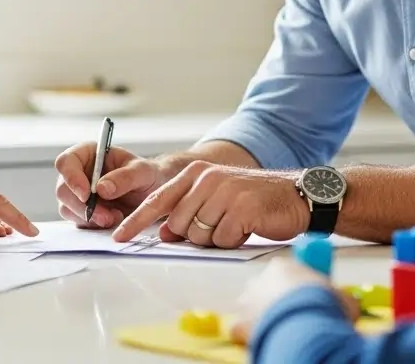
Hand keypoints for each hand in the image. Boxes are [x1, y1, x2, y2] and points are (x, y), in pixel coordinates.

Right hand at [54, 142, 167, 228]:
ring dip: (90, 218)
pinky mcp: (82, 212)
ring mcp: (77, 194)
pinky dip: (93, 225)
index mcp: (87, 154)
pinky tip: (112, 220)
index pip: (66, 162)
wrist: (153, 193)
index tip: (86, 194)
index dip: (71, 178)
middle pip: (63, 190)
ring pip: (68, 208)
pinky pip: (78, 221)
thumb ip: (124, 177)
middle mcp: (78, 173)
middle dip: (83, 206)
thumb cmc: (146, 175)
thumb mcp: (142, 172)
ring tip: (116, 216)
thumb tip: (101, 188)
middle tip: (107, 216)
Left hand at [112, 161, 309, 247]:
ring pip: (199, 235)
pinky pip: (223, 240)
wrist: (296, 195)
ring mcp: (224, 191)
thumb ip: (188, 211)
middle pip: (178, 224)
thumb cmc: (254, 201)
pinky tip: (247, 227)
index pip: (158, 201)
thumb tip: (165, 233)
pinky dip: (233, 241)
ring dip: (216, 238)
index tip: (118, 237)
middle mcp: (207, 178)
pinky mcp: (242, 207)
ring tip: (235, 223)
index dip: (136, 221)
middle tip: (220, 225)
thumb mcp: (217, 199)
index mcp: (196, 173)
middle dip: (195, 234)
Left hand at [228, 257, 359, 345]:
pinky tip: (266, 340)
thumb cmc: (322, 305)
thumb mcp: (340, 296)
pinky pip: (241, 331)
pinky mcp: (239, 325)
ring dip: (263, 317)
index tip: (306, 295)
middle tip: (294, 315)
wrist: (304, 325)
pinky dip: (251, 337)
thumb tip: (345, 303)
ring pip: (252, 309)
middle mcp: (259, 281)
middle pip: (266, 289)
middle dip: (277, 301)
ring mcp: (247, 303)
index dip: (297, 285)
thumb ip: (337, 296)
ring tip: (282, 330)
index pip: (285, 272)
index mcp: (282, 267)